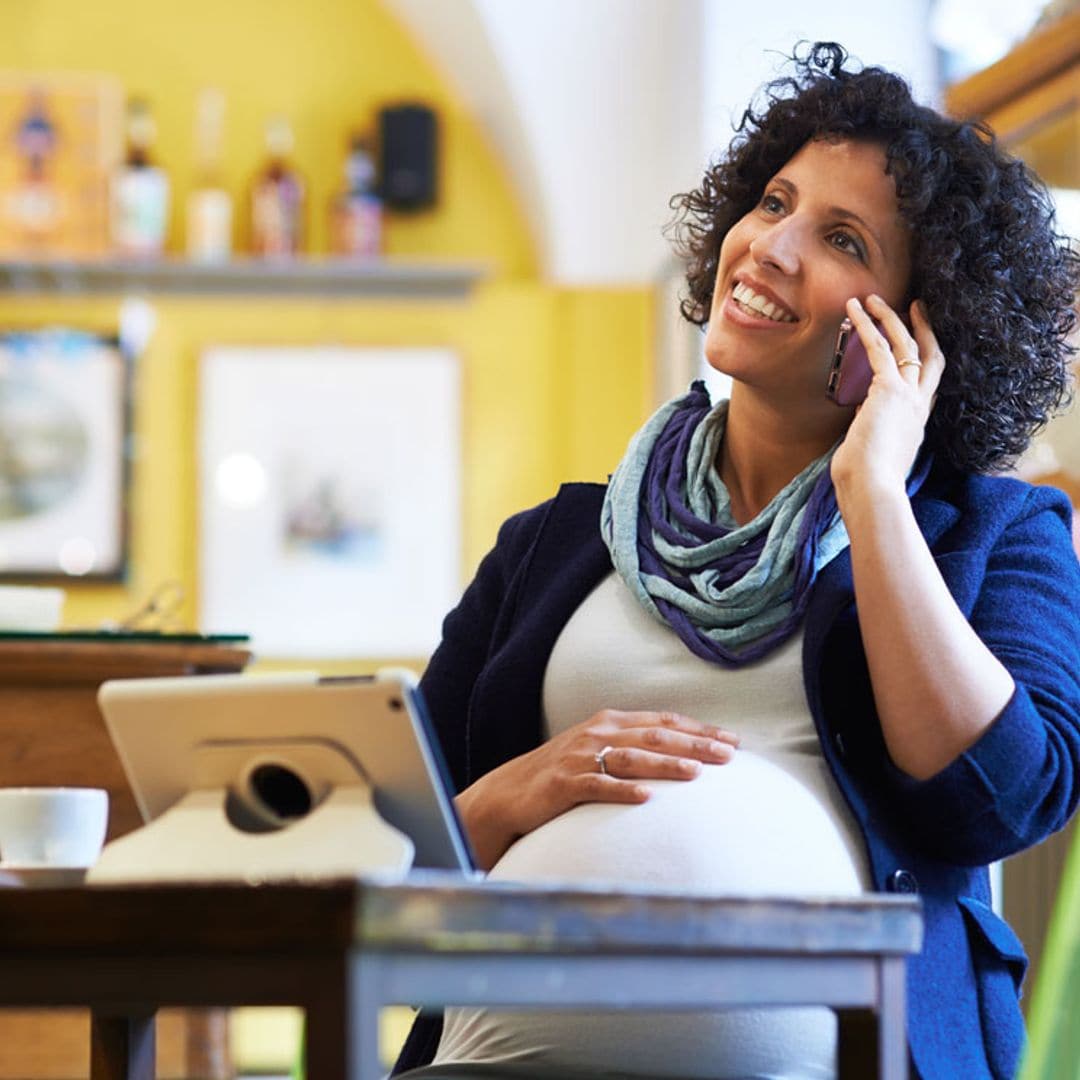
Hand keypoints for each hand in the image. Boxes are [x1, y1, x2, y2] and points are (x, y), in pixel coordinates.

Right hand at [456, 709, 738, 869]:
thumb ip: (633, 747)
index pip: (664, 721)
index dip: (699, 730)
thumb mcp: (598, 750)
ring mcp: (580, 757)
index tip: (733, 741)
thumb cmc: (562, 773)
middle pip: (655, 736)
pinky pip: (598, 786)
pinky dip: (623, 791)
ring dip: (666, 764)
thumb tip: (683, 755)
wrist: (509, 792)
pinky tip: (646, 798)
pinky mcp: (564, 784)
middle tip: (729, 756)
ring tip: (696, 774)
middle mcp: (597, 733)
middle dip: (695, 745)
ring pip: (631, 758)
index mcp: (610, 722)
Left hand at [830, 295, 944, 501]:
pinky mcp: (889, 389)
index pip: (929, 387)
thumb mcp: (873, 455)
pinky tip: (853, 309)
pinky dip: (866, 325)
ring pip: (907, 345)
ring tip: (871, 298)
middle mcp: (920, 407)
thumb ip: (871, 434)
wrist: (873, 489)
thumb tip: (861, 420)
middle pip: (931, 357)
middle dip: (923, 329)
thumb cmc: (865, 482)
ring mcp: (909, 396)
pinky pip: (879, 347)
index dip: (926, 364)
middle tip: (914, 306)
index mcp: (917, 425)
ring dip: (889, 317)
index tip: (919, 345)